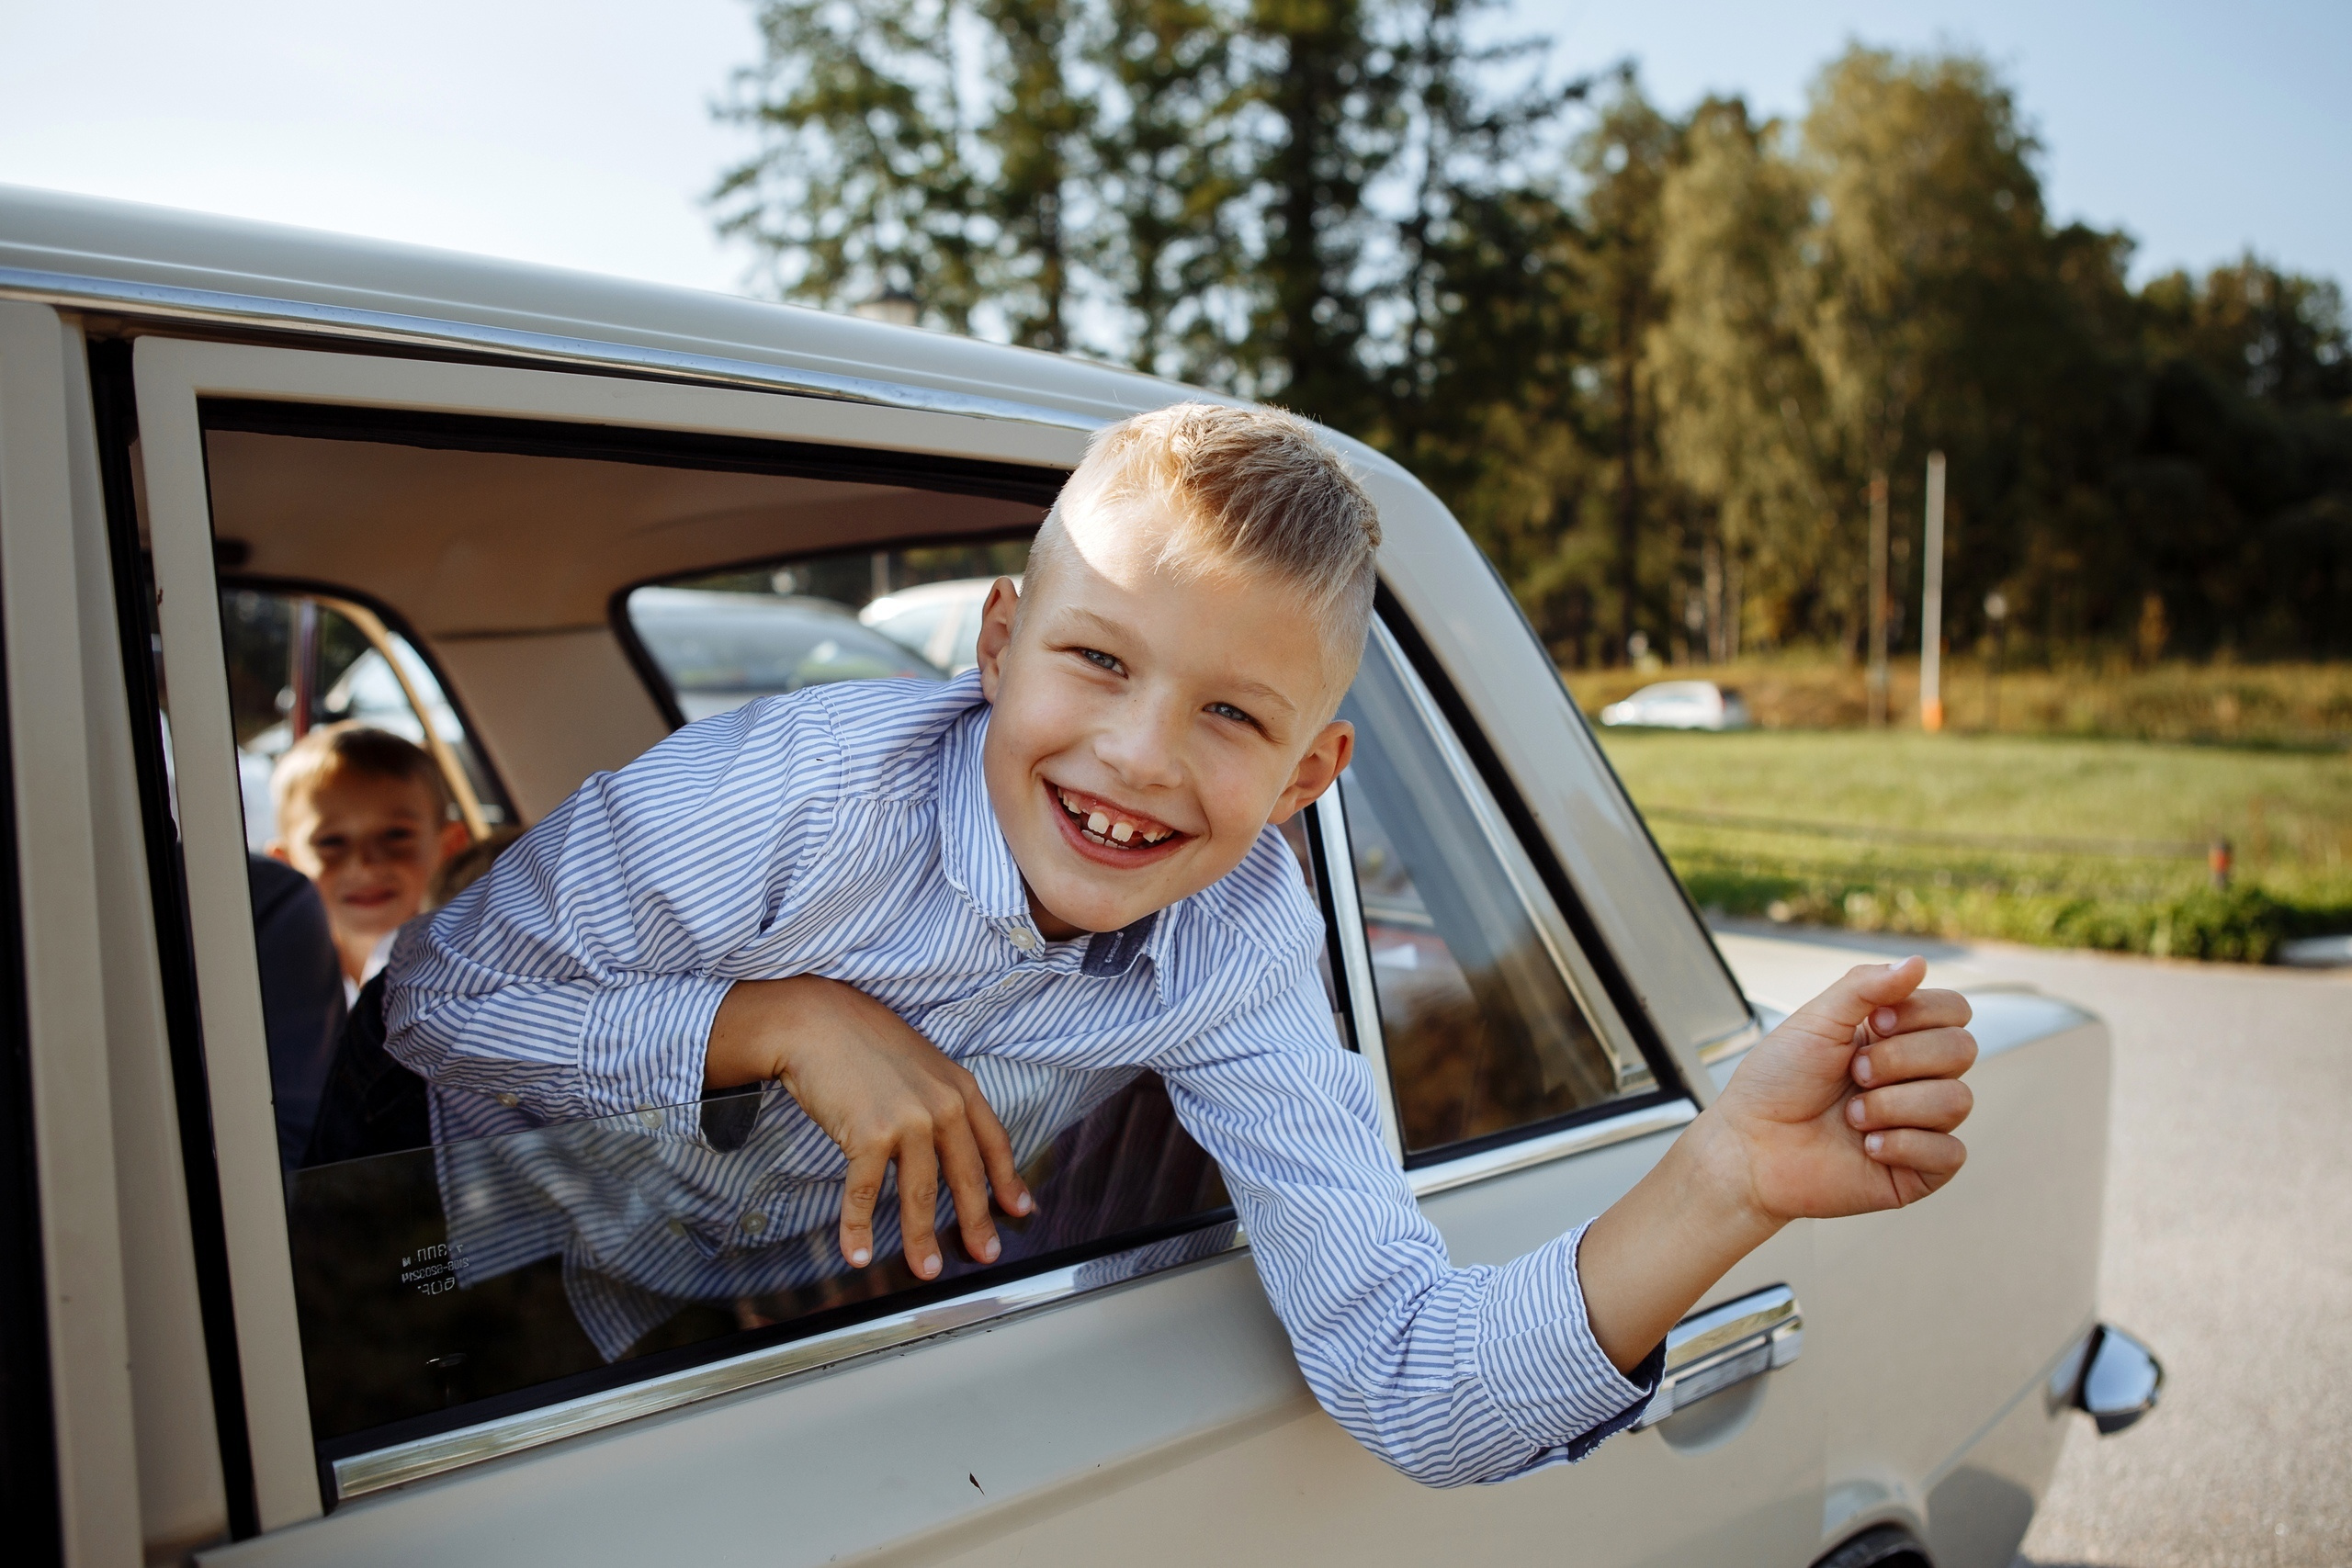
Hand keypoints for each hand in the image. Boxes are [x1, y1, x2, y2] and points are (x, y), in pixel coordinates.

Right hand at [705, 976, 1033, 1278]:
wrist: (816, 1020)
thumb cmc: (863, 1040)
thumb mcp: (920, 1063)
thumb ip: (939, 1097)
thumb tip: (947, 1137)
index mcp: (959, 1087)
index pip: (994, 1142)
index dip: (1008, 1179)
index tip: (1020, 1209)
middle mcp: (941, 1105)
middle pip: (965, 1176)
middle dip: (976, 1222)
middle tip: (984, 1254)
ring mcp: (908, 1120)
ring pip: (920, 1193)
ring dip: (921, 1238)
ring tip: (925, 1269)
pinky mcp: (869, 1134)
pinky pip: (864, 1191)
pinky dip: (858, 1227)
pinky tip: (857, 1252)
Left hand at [1708, 955, 1975, 1221]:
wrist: (1749, 1146)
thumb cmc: (1776, 1082)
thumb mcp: (1816, 1020)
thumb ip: (1866, 986)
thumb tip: (1919, 961)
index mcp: (1897, 1036)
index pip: (1954, 1010)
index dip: (1920, 1014)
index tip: (1873, 1026)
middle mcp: (1916, 1076)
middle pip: (1962, 1050)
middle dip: (1900, 1059)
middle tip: (1854, 1073)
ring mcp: (1921, 1123)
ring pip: (1957, 1100)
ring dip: (1894, 1105)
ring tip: (1851, 1115)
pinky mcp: (1919, 1170)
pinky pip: (1950, 1152)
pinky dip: (1905, 1145)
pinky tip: (1868, 1147)